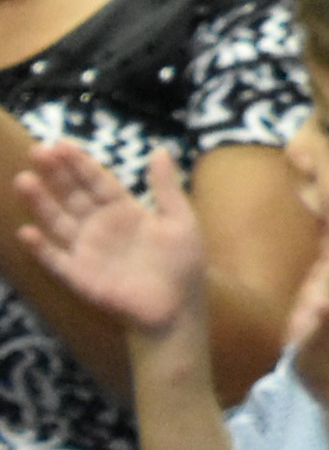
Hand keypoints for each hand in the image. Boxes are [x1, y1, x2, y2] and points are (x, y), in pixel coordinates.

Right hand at [15, 140, 207, 338]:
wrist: (177, 306)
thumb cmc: (182, 262)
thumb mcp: (180, 219)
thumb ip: (165, 187)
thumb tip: (160, 149)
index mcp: (124, 210)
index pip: (97, 181)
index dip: (80, 163)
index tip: (60, 143)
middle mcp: (100, 226)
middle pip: (73, 195)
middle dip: (56, 174)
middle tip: (38, 151)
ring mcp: (87, 250)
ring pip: (59, 221)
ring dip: (41, 203)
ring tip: (25, 181)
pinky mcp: (80, 276)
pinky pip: (56, 260)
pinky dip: (41, 247)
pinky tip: (27, 232)